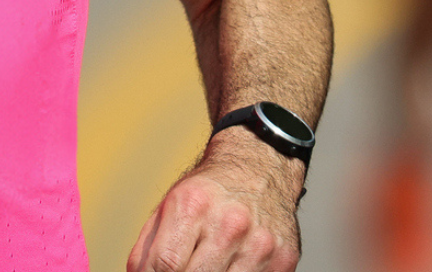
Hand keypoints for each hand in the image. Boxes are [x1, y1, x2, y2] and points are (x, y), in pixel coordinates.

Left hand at [125, 135, 302, 271]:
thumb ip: (147, 247)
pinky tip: (228, 265)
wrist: (260, 170)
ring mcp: (260, 244)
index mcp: (193, 205)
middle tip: (182, 268)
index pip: (166, 264)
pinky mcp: (284, 259)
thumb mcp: (169, 207)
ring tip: (206, 265)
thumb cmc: (208, 193)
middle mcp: (230, 224)